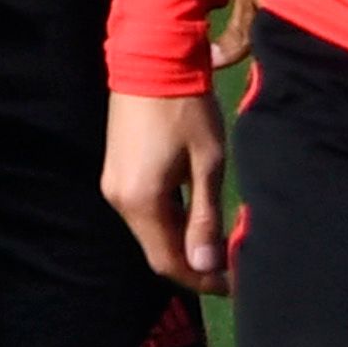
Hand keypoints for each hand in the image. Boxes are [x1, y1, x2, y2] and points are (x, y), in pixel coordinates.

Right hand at [103, 86, 236, 294]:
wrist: (152, 60)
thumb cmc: (186, 110)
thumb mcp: (207, 163)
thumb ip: (205, 217)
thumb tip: (206, 265)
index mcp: (140, 201)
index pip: (168, 261)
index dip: (200, 279)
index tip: (233, 286)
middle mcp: (119, 199)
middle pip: (156, 250)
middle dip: (193, 266)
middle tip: (230, 272)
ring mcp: (114, 185)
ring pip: (150, 231)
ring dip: (182, 245)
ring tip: (218, 251)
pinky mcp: (117, 171)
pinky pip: (145, 211)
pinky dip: (170, 223)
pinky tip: (195, 223)